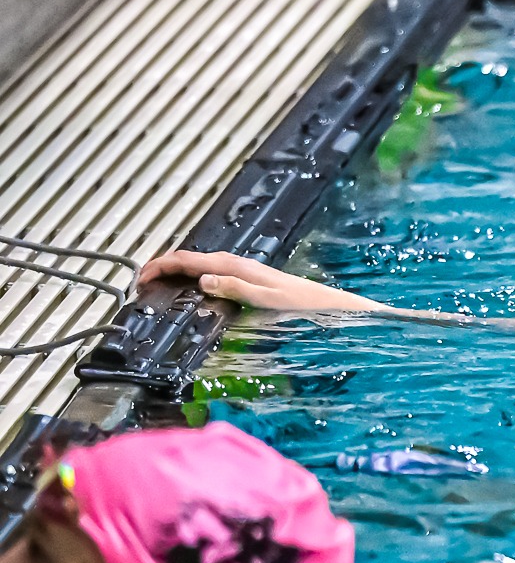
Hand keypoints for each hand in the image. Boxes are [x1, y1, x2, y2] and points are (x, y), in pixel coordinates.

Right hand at [137, 251, 385, 311]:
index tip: (140, 278)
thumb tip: (203, 279)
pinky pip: (211, 271)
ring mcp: (242, 269)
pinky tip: (190, 288)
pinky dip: (192, 276)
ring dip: (176, 271)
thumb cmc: (302, 303)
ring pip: (199, 263)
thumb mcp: (267, 299)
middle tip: (141, 284)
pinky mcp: (248, 276)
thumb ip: (235, 288)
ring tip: (157, 285)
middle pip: (190, 258)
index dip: (160, 265)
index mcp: (236, 266)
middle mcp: (237, 263)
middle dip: (162, 267)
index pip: (188, 259)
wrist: (326, 304)